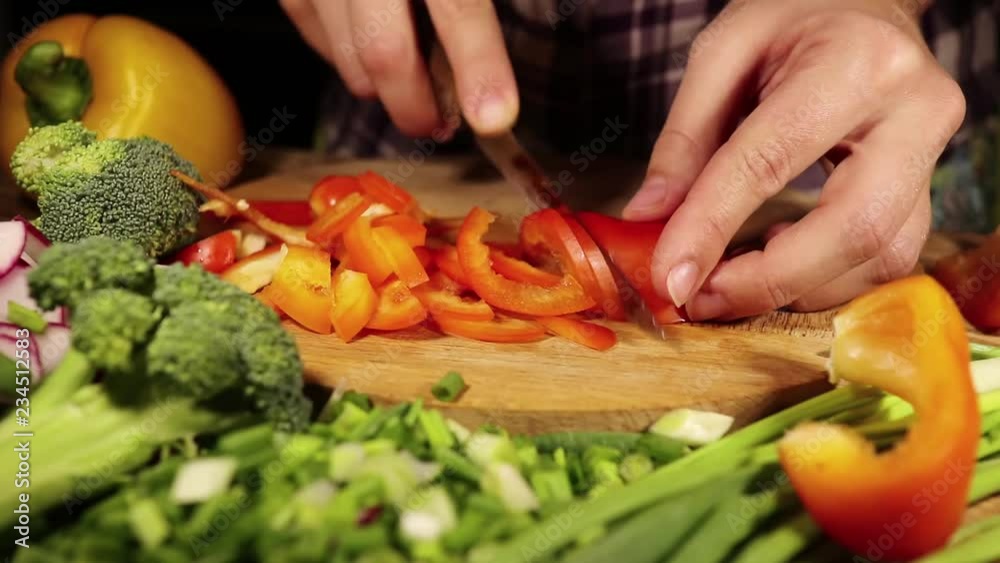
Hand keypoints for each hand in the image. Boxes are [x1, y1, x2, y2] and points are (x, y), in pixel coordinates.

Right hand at [279, 0, 517, 136]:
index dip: (479, 65)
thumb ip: (469, 7)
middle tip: (440, 123)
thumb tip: (493, 84)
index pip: (458, 8)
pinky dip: (348, 59)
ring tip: (411, 76)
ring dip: (386, 88)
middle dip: (418, 105)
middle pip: (386, 54)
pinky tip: (369, 42)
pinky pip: (318, 42)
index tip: (495, 118)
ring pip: (350, 62)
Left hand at [623, 0, 964, 319]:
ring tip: (729, 281)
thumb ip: (684, 139)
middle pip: (851, 227)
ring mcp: (934, 153)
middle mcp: (915, 110)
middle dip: (768, 281)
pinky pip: (886, 259)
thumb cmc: (792, 20)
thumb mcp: (722, 54)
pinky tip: (776, 266)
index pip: (771, 160)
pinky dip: (824, 280)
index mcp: (855, 62)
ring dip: (796, 288)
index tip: (671, 276)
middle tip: (702, 298)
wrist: (866, 6)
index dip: (713, 227)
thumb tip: (650, 218)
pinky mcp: (930, 188)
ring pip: (878, 256)